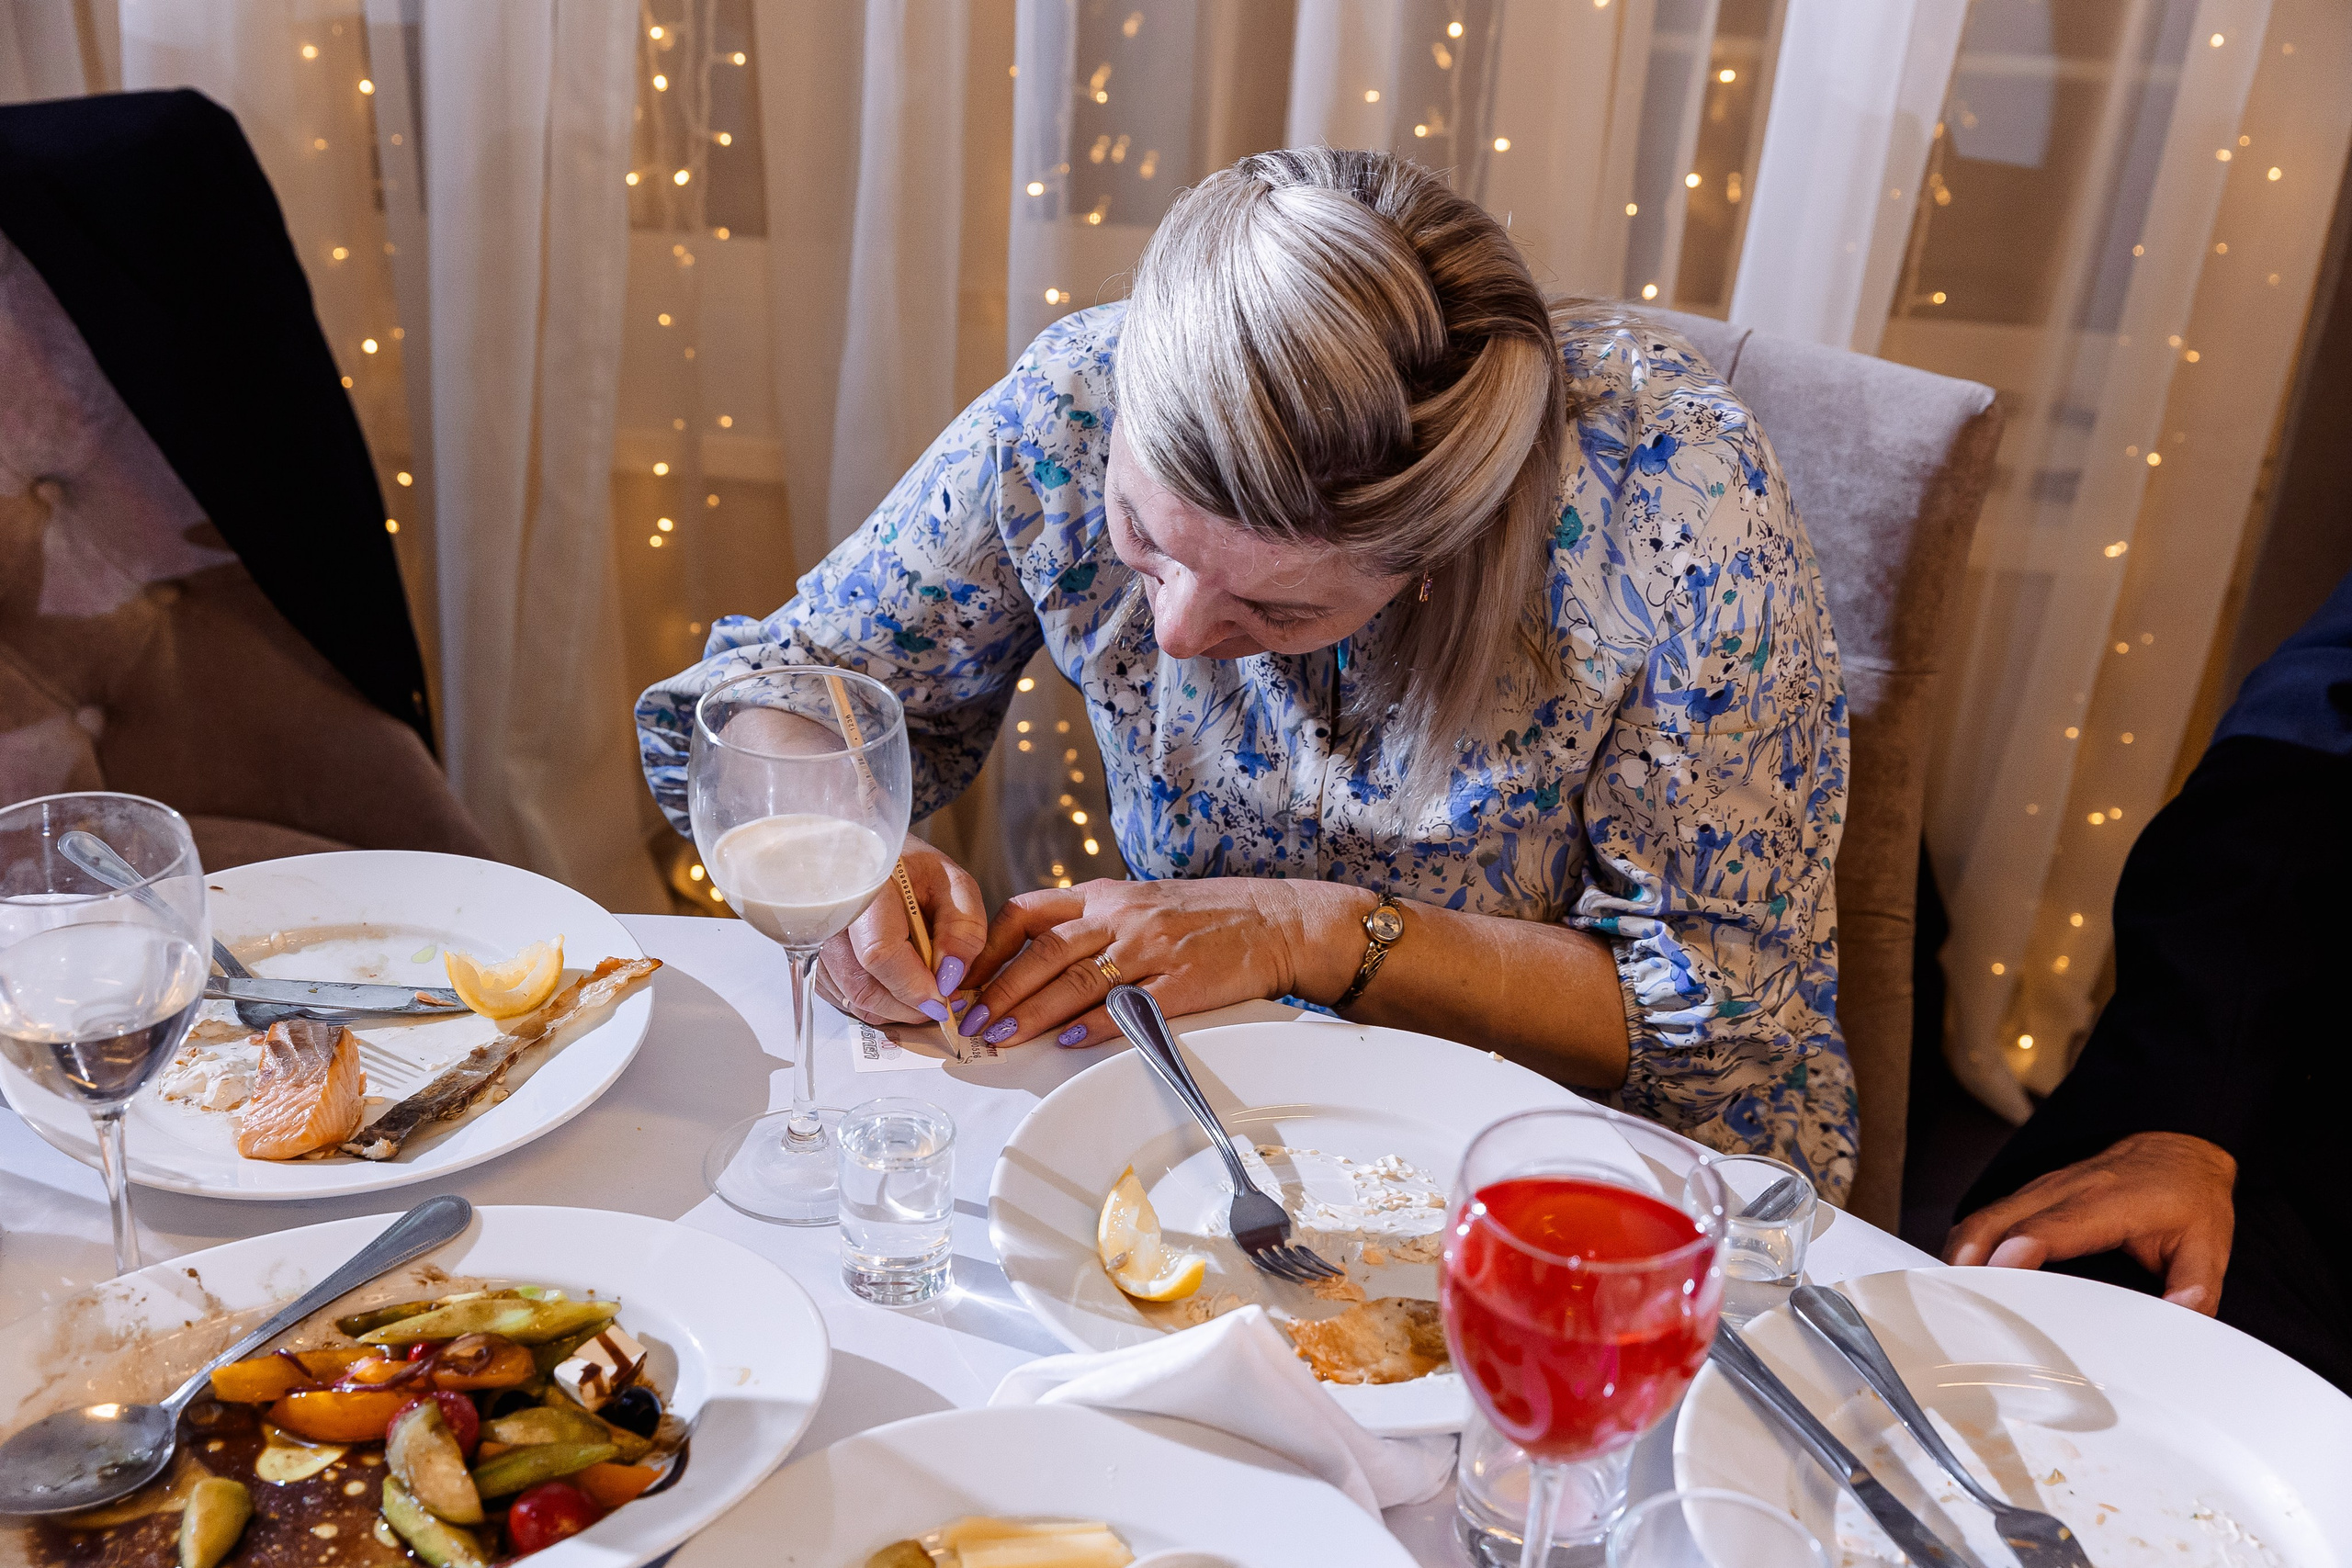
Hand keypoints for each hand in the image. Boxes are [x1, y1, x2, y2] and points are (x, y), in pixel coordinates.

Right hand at [812, 838, 987, 1027]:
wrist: (876, 860)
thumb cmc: (913, 869)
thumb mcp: (952, 884)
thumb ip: (962, 927)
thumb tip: (950, 976)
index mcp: (866, 888)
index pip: (880, 953)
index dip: (913, 986)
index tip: (942, 998)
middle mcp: (830, 916)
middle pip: (864, 987)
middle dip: (909, 1007)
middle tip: (941, 1001)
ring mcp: (817, 941)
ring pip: (854, 1000)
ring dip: (895, 1009)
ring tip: (923, 990)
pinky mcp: (814, 961)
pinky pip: (845, 1000)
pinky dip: (878, 1003)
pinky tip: (898, 985)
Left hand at [952, 876, 1367, 1049]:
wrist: (1277, 920)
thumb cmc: (1207, 916)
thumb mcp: (1142, 903)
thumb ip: (1092, 923)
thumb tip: (1035, 959)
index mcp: (1106, 895)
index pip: (1028, 912)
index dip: (988, 947)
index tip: (961, 977)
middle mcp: (1122, 916)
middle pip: (1044, 951)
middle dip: (1000, 988)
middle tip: (970, 1019)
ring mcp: (1152, 950)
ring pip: (1077, 980)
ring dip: (1033, 1011)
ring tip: (1001, 1036)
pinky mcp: (1182, 984)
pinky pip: (1130, 1007)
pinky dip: (1095, 1026)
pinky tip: (1068, 1042)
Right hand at [1943, 1131, 2236, 1313]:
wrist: (2177, 1144)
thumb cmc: (2187, 1194)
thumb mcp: (2208, 1243)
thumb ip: (2197, 1285)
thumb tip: (2183, 1319)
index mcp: (2107, 1204)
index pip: (2053, 1226)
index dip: (2023, 1247)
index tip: (2001, 1269)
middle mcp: (2066, 1190)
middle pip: (2001, 1217)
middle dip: (1972, 1252)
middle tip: (1954, 1291)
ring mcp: (2045, 1188)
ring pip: (1988, 1214)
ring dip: (1964, 1247)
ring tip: (1948, 1286)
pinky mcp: (2035, 1192)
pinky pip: (1991, 1212)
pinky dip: (1971, 1238)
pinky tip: (1963, 1266)